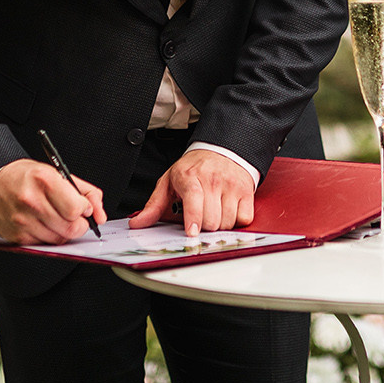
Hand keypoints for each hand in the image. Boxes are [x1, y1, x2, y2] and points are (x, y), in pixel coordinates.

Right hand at [0, 159, 106, 244]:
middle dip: (78, 224)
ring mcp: (22, 220)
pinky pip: (44, 244)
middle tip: (73, 216)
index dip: (84, 210)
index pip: (76, 209)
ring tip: (54, 217)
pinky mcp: (16, 236)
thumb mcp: (57, 173)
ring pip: (59, 239)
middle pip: (71, 228)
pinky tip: (42, 223)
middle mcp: (32, 201)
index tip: (81, 207)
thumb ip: (85, 192)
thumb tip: (100, 214)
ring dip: (63, 231)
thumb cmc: (25, 177)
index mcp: (45, 180)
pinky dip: (48, 236)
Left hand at [127, 148, 255, 236]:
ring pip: (227, 222)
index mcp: (189, 176)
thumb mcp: (169, 182)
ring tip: (213, 213)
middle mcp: (212, 180)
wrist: (222, 149)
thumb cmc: (193, 169)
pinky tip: (227, 211)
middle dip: (204, 227)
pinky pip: (243, 219)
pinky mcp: (246, 191)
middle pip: (211, 219)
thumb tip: (137, 224)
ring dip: (220, 226)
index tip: (192, 232)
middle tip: (200, 219)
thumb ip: (153, 205)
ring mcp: (231, 185)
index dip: (194, 218)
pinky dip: (236, 221)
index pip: (194, 199)